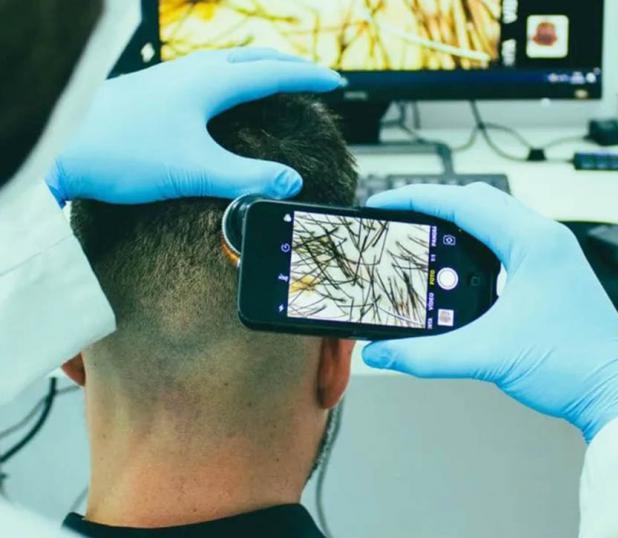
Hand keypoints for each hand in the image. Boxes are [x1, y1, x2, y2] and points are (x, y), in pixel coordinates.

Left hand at [46, 48, 343, 204]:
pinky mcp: (156, 89)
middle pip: (254, 57)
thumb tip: (293, 181)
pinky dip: (233, 77)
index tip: (335, 84)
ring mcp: (172, 77)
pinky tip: (222, 96)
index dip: (307, 79)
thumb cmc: (124, 154)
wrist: (63, 145)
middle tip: (316, 77)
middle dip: (290, 65)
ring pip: (229, 61)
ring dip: (260, 66)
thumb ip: (246, 177)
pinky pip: (208, 72)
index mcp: (209, 83)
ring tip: (277, 79)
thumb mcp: (193, 170)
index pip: (273, 74)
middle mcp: (193, 72)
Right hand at [362, 184, 617, 441]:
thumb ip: (425, 355)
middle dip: (433, 205)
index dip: (416, 198)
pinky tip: (456, 270)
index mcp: (534, 242)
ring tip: (421, 237)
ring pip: (494, 220)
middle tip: (398, 219)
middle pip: (478, 202)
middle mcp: (546, 239)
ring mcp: (552, 255)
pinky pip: (506, 243)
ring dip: (456, 224)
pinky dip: (474, 246)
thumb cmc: (571, 365)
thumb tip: (381, 354)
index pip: (463, 202)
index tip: (384, 203)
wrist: (614, 392)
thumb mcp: (486, 356)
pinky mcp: (552, 273)